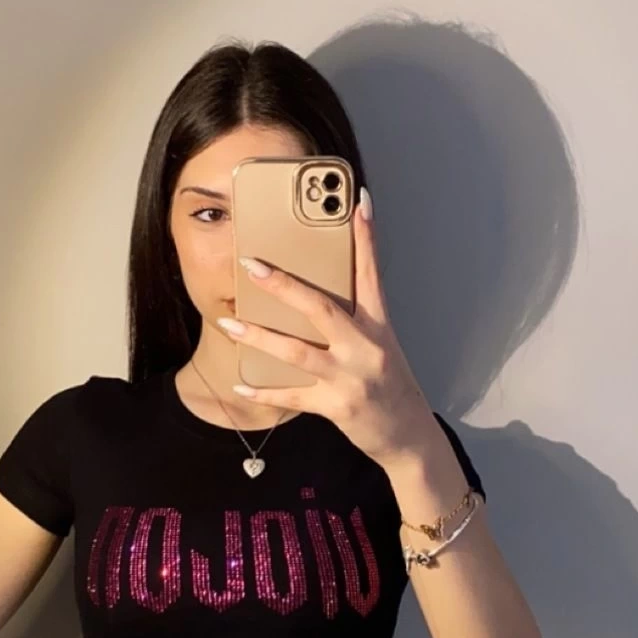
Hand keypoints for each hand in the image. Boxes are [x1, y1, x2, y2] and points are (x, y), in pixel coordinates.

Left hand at [216, 186, 434, 467]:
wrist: (408, 435)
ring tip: (229, 323)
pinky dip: (264, 392)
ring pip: (297, 352)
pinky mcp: (337, 405)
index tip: (358, 202)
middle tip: (252, 264)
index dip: (366, 238)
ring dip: (259, 337)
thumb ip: (355, 322)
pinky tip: (240, 386)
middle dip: (284, 285)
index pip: (372, 273)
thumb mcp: (381, 346)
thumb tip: (315, 297)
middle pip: (321, 308)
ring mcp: (351, 377)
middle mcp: (366, 347)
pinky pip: (292, 396)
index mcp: (379, 326)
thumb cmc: (390, 385)